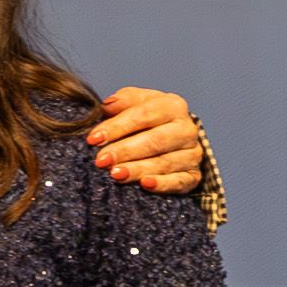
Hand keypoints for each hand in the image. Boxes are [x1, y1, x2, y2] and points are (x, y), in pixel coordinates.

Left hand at [88, 87, 203, 193]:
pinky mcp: (193, 176)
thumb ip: (122, 101)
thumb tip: (106, 105)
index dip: (117, 127)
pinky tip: (145, 184)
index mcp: (173, 106)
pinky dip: (162, 184)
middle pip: (155, 140)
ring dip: (137, 169)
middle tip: (101, 161)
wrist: (172, 139)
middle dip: (125, 151)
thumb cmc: (146, 120)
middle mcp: (187, 129)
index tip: (93, 139)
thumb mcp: (135, 104)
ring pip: (164, 162)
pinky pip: (179, 181)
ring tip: (115, 174)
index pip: (143, 115)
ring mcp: (192, 153)